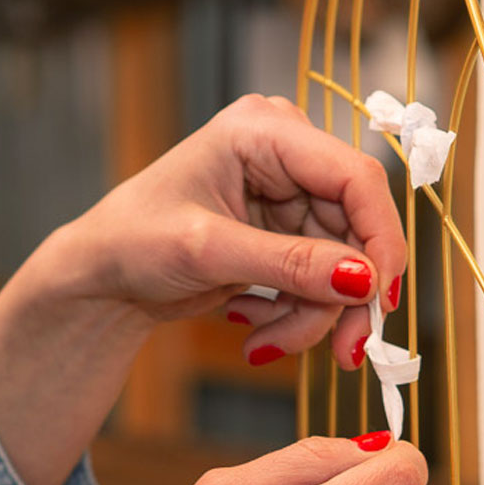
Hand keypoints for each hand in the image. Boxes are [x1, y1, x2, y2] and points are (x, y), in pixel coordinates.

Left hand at [60, 93, 405, 368]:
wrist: (104, 274)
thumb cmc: (132, 241)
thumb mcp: (208, 252)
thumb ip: (289, 264)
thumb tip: (364, 281)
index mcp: (265, 130)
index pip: (355, 177)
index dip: (380, 239)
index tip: (379, 300)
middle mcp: (288, 155)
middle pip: (358, 229)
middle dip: (345, 297)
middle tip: (344, 354)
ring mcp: (292, 195)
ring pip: (345, 266)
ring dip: (315, 316)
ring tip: (265, 343)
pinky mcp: (291, 234)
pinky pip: (323, 283)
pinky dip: (299, 316)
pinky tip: (256, 327)